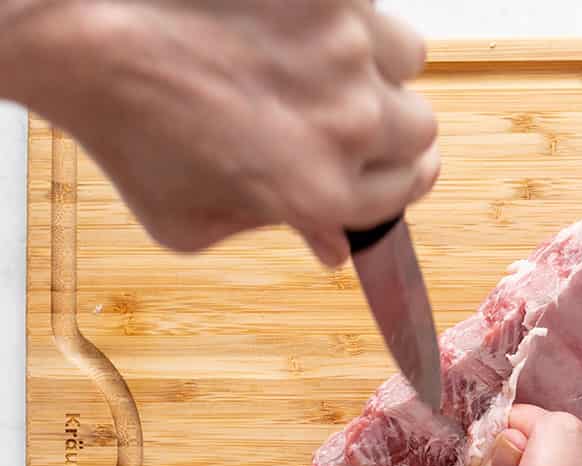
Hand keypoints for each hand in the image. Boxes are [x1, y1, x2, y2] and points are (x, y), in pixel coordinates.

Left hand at [2, 0, 437, 265]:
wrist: (81, 24)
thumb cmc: (124, 125)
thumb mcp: (188, 221)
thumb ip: (271, 233)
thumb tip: (333, 247)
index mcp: (323, 193)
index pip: (407, 191)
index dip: (394, 177)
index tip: (385, 166)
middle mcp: (351, 125)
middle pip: (420, 130)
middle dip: (391, 127)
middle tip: (349, 113)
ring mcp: (347, 50)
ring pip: (407, 60)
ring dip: (378, 64)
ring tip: (326, 57)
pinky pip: (372, 6)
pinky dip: (349, 15)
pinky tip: (302, 22)